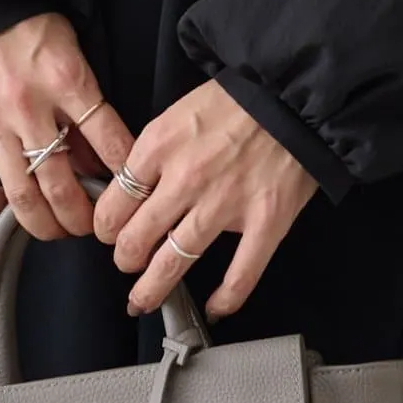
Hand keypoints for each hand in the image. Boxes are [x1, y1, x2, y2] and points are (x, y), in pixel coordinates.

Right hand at [0, 11, 133, 240]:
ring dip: (43, 222)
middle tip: (89, 227)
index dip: (124, 179)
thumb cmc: (28, 23)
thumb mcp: (72, 50)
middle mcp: (28, 104)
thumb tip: (98, 159)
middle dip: (81, 218)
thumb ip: (84, 105)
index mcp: (66, 79)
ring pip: (21, 194)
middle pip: (63, 184)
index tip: (131, 198)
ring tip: (54, 228)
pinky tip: (3, 205)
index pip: (109, 141)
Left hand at [92, 79, 317, 320]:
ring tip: (142, 300)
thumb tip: (133, 187)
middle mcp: (186, 179)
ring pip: (175, 262)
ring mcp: (226, 205)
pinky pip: (241, 274)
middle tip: (127, 263)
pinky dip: (226, 298)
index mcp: (160, 146)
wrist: (295, 93)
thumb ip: (154, 151)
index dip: (107, 224)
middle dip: (125, 258)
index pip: (116, 201)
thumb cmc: (237, 99)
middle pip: (138, 237)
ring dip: (153, 287)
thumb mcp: (179, 111)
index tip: (109, 232)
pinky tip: (215, 308)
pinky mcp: (265, 222)